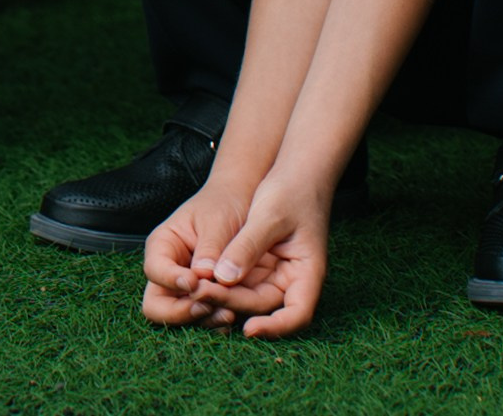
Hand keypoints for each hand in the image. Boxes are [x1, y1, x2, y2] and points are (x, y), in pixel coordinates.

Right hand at [139, 182, 249, 330]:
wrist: (243, 203)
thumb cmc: (225, 205)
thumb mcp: (217, 221)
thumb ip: (210, 249)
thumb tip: (203, 277)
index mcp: (163, 246)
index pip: (154, 270)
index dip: (172, 280)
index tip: (196, 283)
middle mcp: (169, 271)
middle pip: (157, 305)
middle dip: (180, 312)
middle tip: (207, 306)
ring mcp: (186, 288)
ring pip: (181, 317)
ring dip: (203, 320)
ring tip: (229, 313)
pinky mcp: (206, 298)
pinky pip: (204, 318)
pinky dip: (215, 321)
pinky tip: (233, 315)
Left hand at [188, 177, 333, 339]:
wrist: (295, 173)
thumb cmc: (290, 191)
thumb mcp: (268, 216)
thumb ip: (247, 247)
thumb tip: (223, 278)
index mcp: (308, 272)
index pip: (297, 314)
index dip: (275, 327)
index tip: (249, 329)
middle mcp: (293, 280)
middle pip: (264, 306)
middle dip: (233, 303)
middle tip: (199, 294)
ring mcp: (276, 274)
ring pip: (248, 297)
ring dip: (223, 295)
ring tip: (194, 288)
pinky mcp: (260, 267)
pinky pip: (240, 283)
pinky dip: (223, 284)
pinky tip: (201, 280)